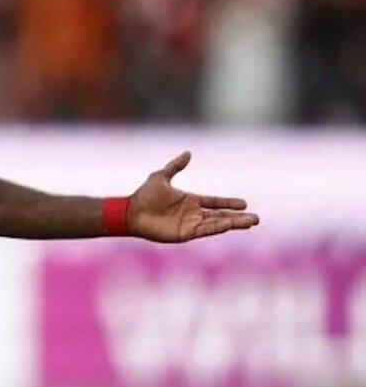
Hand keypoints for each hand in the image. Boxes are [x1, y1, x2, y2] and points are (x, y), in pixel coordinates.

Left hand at [128, 151, 259, 242]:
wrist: (131, 211)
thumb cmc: (144, 195)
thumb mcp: (161, 176)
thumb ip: (175, 166)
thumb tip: (188, 153)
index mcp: (190, 200)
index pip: (215, 202)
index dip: (229, 203)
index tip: (245, 203)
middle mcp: (192, 213)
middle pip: (220, 215)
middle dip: (238, 217)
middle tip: (256, 219)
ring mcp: (190, 224)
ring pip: (217, 224)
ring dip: (233, 223)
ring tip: (250, 223)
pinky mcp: (185, 234)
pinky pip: (205, 230)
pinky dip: (217, 227)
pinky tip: (229, 225)